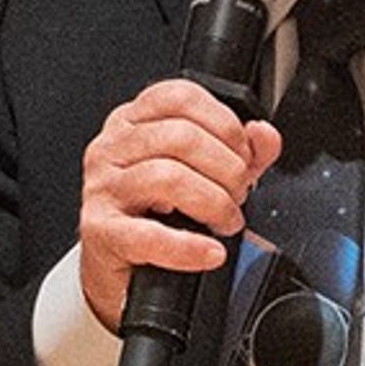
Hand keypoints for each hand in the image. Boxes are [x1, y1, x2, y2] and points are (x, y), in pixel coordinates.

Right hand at [77, 81, 283, 335]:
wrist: (120, 269)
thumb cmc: (155, 214)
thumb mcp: (202, 174)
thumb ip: (240, 152)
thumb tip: (264, 136)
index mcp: (133, 121)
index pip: (182, 97)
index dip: (225, 124)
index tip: (244, 154)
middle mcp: (112, 147)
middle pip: (181, 136)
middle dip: (227, 169)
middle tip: (238, 194)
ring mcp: (103, 186)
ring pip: (168, 177)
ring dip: (214, 203)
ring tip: (226, 221)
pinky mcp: (100, 229)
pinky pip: (149, 235)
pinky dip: (189, 247)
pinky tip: (210, 252)